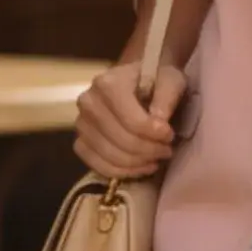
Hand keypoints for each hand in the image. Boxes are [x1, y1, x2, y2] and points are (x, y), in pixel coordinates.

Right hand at [74, 61, 187, 180]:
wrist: (136, 79)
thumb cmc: (155, 78)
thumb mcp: (170, 80)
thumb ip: (167, 98)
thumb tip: (159, 123)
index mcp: (108, 84)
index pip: (132, 121)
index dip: (154, 134)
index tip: (170, 135)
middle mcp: (89, 102)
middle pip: (121, 140)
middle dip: (149, 150)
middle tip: (167, 150)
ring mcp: (81, 123)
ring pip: (109, 156)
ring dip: (137, 163)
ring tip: (156, 159)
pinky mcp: (80, 141)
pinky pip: (97, 165)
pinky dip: (121, 171)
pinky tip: (140, 168)